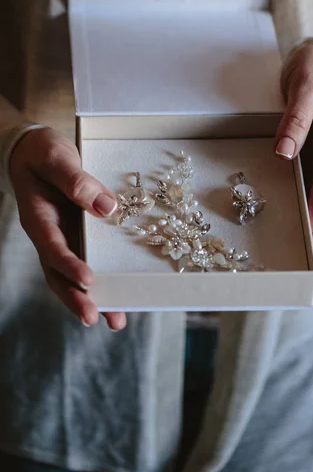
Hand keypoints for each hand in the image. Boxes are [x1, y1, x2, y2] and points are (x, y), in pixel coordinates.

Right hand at [9, 127, 125, 330]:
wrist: (35, 151)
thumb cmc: (42, 152)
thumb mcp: (56, 157)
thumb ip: (75, 180)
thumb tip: (107, 207)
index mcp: (39, 218)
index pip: (52, 248)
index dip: (69, 266)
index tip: (88, 281)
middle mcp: (49, 234)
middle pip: (58, 274)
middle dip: (76, 298)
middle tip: (96, 317)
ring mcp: (62, 238)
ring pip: (71, 276)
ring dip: (90, 299)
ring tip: (115, 320)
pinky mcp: (75, 236)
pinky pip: (85, 262)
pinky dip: (99, 282)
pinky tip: (118, 295)